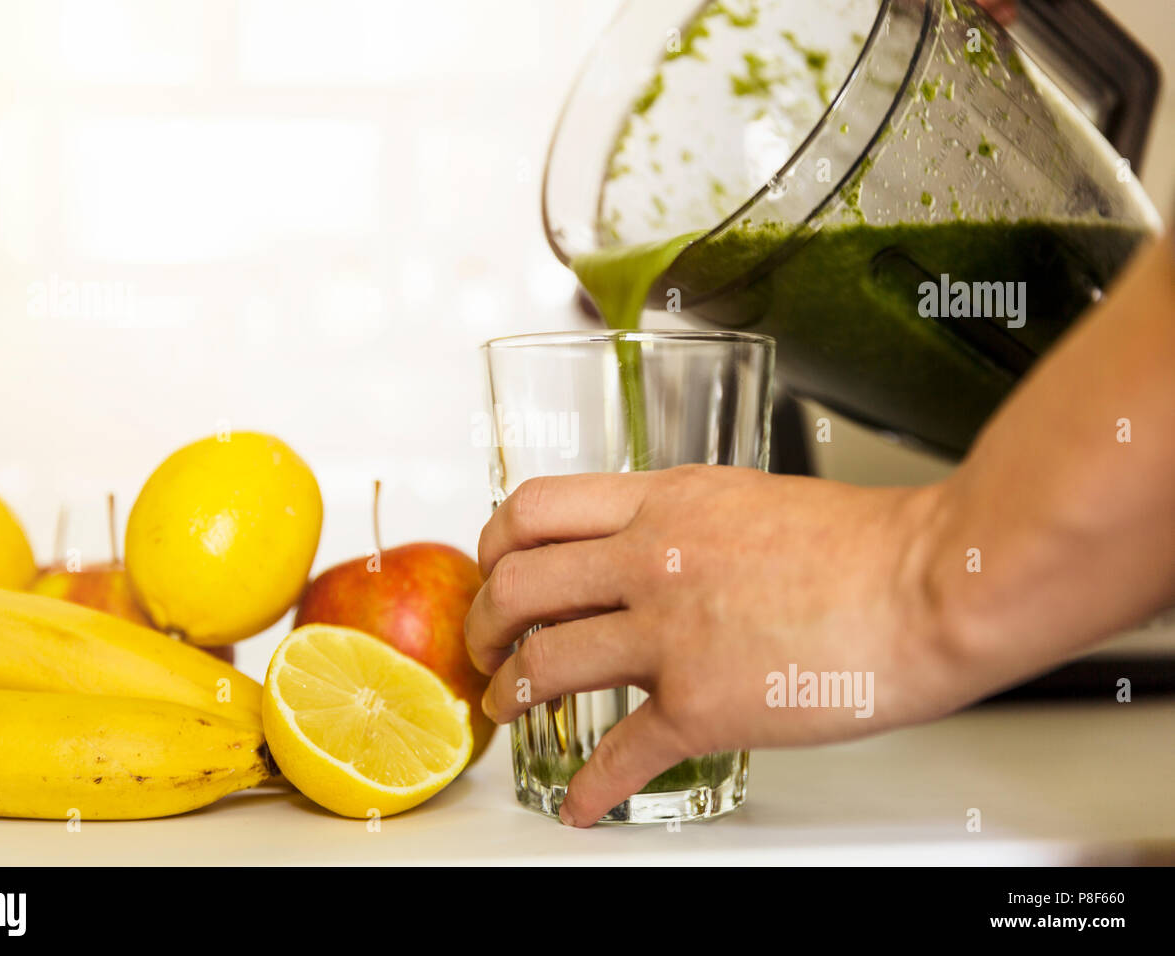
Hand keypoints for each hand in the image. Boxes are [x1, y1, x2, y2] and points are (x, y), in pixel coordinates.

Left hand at [464, 466, 971, 826]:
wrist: (930, 585)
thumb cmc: (865, 543)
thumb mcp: (749, 498)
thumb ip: (685, 519)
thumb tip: (650, 542)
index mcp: (664, 502)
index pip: (537, 509)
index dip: (495, 543)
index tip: (493, 567)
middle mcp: (652, 559)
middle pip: (518, 583)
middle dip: (485, 621)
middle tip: (484, 642)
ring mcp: (670, 633)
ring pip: (546, 661)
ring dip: (512, 691)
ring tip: (507, 705)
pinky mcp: (700, 703)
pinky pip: (620, 753)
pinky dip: (590, 787)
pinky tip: (581, 802)